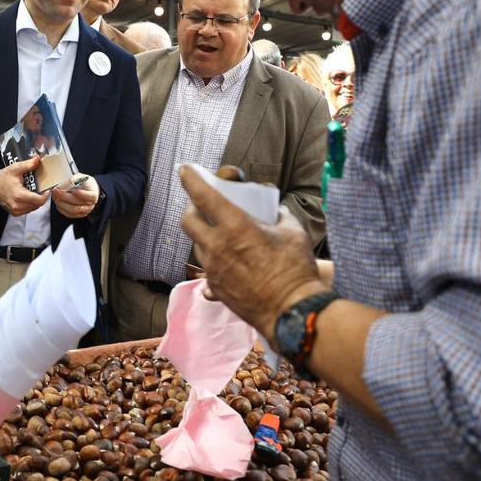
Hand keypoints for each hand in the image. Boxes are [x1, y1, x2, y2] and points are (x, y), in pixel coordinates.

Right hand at [0, 156, 49, 216]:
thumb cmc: (3, 178)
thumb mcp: (15, 169)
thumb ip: (28, 165)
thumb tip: (37, 159)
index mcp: (19, 195)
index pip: (39, 200)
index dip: (46, 195)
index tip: (47, 189)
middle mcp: (17, 205)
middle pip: (38, 204)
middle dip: (41, 196)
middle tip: (41, 188)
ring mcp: (16, 211)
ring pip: (34, 208)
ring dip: (36, 201)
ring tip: (34, 192)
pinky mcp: (15, 213)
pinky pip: (28, 210)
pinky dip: (30, 204)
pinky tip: (28, 196)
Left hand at [51, 174, 98, 219]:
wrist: (85, 190)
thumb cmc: (83, 183)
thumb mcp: (81, 177)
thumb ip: (74, 180)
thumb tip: (65, 184)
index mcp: (93, 195)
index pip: (90, 196)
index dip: (82, 194)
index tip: (73, 190)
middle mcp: (90, 205)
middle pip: (78, 203)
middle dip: (65, 197)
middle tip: (56, 190)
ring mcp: (84, 211)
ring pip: (72, 210)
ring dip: (61, 203)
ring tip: (54, 195)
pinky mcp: (77, 215)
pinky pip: (68, 214)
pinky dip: (61, 208)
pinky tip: (56, 201)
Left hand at [179, 165, 322, 341]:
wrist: (292, 310)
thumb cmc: (296, 269)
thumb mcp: (293, 232)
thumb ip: (278, 215)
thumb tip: (274, 209)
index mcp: (236, 226)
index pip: (203, 195)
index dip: (191, 179)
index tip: (185, 169)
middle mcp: (217, 245)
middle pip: (189, 220)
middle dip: (192, 209)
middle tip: (204, 206)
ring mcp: (213, 268)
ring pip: (197, 244)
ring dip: (205, 235)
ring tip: (222, 234)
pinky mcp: (215, 287)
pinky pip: (206, 267)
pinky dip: (214, 257)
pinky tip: (229, 259)